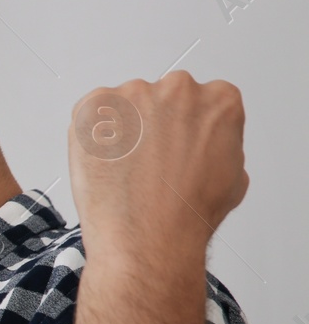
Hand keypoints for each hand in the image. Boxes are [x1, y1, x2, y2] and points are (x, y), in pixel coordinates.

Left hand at [67, 72, 246, 262]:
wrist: (148, 235)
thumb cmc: (186, 213)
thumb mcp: (234, 175)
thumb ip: (221, 144)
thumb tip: (207, 143)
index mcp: (220, 100)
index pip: (202, 101)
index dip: (185, 128)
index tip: (176, 146)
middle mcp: (180, 89)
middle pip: (161, 99)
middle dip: (154, 126)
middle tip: (148, 162)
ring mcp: (135, 94)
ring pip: (125, 106)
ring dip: (122, 130)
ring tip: (123, 169)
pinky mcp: (96, 105)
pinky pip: (90, 112)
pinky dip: (91, 134)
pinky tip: (103, 163)